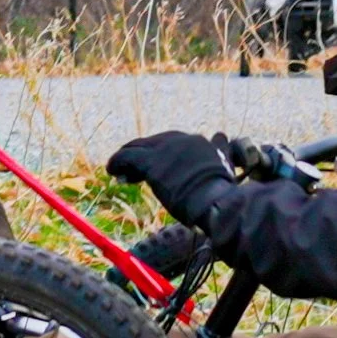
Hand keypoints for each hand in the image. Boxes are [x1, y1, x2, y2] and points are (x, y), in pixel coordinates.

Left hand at [107, 130, 238, 227]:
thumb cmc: (222, 193)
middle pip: (153, 143)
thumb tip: (221, 135)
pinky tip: (111, 169)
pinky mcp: (151, 163)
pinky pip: (126, 157)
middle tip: (132, 169)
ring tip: (117, 168)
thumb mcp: (224, 166)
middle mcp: (180, 140)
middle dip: (143, 154)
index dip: (160, 154)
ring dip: (127, 158)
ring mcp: (165, 151)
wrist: (215, 202)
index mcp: (197, 142)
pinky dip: (116, 162)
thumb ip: (220, 150)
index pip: (172, 143)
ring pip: (137, 147)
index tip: (155, 168)